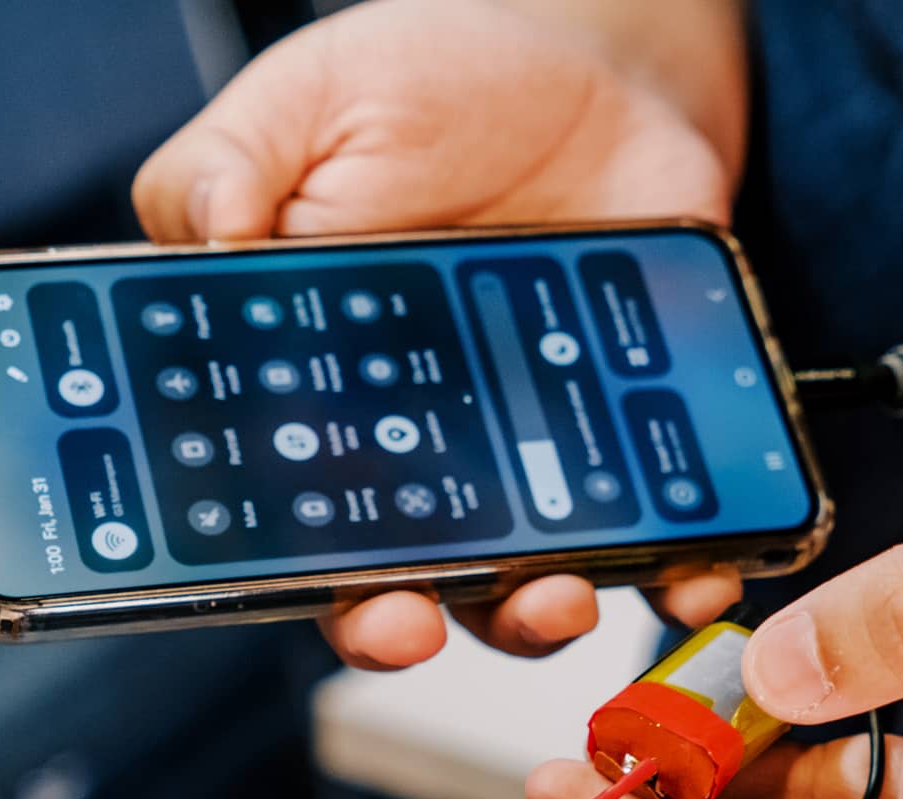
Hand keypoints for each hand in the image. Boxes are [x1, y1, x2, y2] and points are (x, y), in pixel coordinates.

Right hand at [133, 0, 745, 666]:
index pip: (282, 515)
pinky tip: (697, 567)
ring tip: (561, 592)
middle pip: (398, 581)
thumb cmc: (438, 84)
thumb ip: (234, 165)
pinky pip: (657, 539)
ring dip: (537, 615)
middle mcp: (419, 454)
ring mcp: (531, 458)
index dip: (282, 574)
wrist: (599, 71)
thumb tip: (205, 232)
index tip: (306, 587)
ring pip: (523, 585)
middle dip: (404, 623)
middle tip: (416, 619)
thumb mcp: (315, 102)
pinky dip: (681, 571)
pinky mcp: (629, 448)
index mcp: (317, 397)